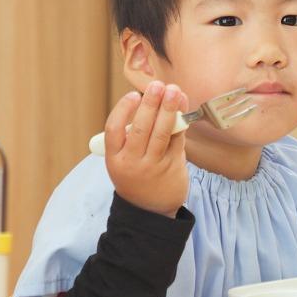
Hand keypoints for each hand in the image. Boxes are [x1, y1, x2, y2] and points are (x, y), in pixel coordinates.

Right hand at [104, 81, 189, 216]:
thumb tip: (153, 101)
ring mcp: (153, 166)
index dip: (122, 110)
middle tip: (158, 85)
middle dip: (150, 104)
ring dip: (169, 109)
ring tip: (175, 91)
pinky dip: (181, 123)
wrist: (151, 211)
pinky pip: (177, 140)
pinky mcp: (173, 167)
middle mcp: (132, 162)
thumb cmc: (137, 176)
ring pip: (162, 133)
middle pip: (141, 128)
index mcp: (114, 159)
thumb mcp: (124, 161)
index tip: (132, 95)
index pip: (113, 130)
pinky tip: (183, 109)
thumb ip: (133, 136)